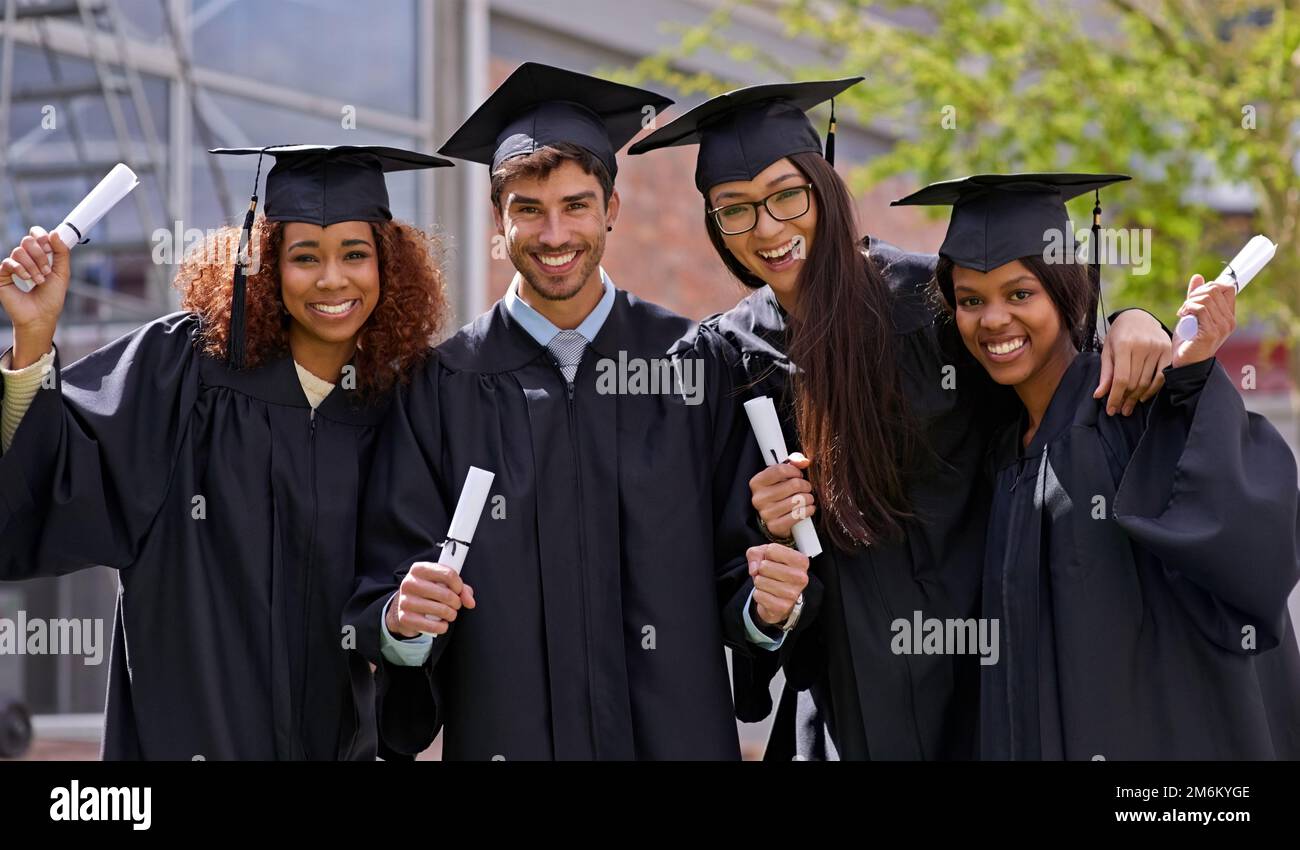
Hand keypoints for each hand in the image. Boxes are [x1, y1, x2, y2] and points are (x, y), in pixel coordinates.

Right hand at [0, 228, 70, 367]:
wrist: (42, 315)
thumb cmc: (52, 297)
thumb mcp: (62, 273)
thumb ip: (62, 252)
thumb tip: (54, 232)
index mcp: (40, 255)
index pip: (36, 234)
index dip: (42, 236)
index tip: (49, 247)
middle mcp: (25, 258)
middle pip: (27, 240)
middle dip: (40, 255)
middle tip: (46, 271)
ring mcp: (13, 266)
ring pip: (18, 251)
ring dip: (33, 266)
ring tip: (39, 280)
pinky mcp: (2, 275)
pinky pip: (8, 262)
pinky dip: (20, 269)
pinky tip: (27, 279)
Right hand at [385, 561, 475, 637]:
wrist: (404, 607)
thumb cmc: (427, 592)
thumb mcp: (442, 583)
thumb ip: (460, 588)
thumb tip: (470, 602)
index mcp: (419, 569)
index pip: (448, 574)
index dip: (459, 585)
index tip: (459, 591)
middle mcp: (410, 583)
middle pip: (446, 594)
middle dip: (456, 602)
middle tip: (455, 604)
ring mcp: (405, 601)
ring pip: (442, 610)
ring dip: (451, 614)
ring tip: (449, 613)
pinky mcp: (405, 618)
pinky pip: (433, 626)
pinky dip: (442, 627)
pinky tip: (441, 623)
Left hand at [747, 542, 809, 625]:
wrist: (780, 598)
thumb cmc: (775, 571)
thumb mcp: (766, 555)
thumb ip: (756, 553)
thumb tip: (754, 569)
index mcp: (801, 561)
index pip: (772, 550)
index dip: (766, 555)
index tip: (774, 561)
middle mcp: (801, 577)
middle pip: (764, 566)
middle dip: (761, 570)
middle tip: (769, 575)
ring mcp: (792, 594)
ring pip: (760, 581)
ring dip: (759, 582)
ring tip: (768, 585)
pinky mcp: (782, 607)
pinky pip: (758, 595)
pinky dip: (758, 594)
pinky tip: (768, 595)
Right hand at [749, 451, 815, 539]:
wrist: (774, 517)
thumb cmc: (779, 491)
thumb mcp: (781, 474)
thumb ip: (792, 462)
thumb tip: (804, 462)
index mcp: (757, 482)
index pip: (780, 470)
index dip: (795, 471)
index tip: (798, 475)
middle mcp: (758, 498)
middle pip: (793, 485)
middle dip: (805, 485)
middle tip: (806, 487)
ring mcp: (766, 513)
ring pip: (798, 500)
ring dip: (808, 498)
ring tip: (807, 498)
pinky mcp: (775, 526)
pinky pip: (798, 515)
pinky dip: (808, 510)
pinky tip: (807, 508)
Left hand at [1094, 308, 1172, 415]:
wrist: (1138, 317)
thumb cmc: (1118, 335)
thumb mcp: (1107, 351)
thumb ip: (1105, 374)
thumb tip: (1099, 395)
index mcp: (1124, 345)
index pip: (1120, 378)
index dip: (1115, 397)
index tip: (1111, 410)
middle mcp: (1143, 346)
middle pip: (1134, 382)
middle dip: (1125, 399)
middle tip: (1120, 410)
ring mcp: (1158, 348)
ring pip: (1147, 382)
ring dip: (1137, 398)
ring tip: (1129, 406)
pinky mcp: (1168, 351)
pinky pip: (1162, 377)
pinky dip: (1153, 390)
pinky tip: (1143, 397)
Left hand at [1173, 273, 1235, 367]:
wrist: (1184, 362)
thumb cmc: (1188, 340)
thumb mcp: (1192, 315)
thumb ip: (1196, 297)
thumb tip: (1198, 277)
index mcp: (1228, 316)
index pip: (1228, 288)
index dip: (1210, 286)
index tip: (1195, 296)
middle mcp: (1229, 321)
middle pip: (1216, 289)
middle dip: (1196, 293)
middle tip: (1185, 305)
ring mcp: (1222, 327)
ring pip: (1207, 298)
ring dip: (1189, 301)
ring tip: (1182, 312)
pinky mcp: (1211, 332)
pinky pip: (1200, 308)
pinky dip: (1188, 307)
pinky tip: (1182, 315)